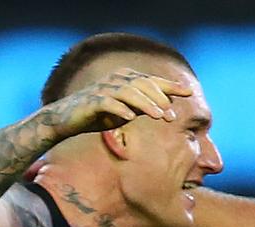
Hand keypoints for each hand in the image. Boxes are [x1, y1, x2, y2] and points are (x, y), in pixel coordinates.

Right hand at [36, 68, 189, 140]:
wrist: (65, 120)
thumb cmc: (97, 115)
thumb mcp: (124, 110)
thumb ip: (142, 106)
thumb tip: (165, 107)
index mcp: (124, 79)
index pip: (151, 80)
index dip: (170, 86)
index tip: (188, 92)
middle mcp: (115, 80)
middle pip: (142, 84)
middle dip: (160, 98)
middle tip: (171, 115)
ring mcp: (102, 89)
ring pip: (128, 92)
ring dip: (145, 104)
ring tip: (158, 116)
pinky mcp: (91, 102)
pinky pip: (108, 103)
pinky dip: (120, 109)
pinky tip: (131, 118)